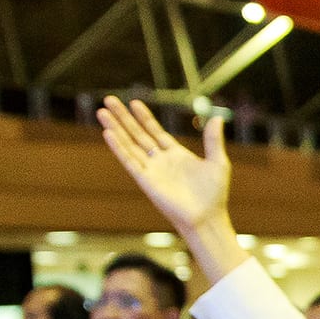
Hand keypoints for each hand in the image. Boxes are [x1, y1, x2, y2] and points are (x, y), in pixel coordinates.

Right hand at [97, 98, 233, 241]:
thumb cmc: (214, 195)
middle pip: (137, 134)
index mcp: (176, 155)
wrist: (207, 218)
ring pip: (129, 144)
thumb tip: (216, 117)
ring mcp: (151, 170)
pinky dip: (118, 147)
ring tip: (101, 112)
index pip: (155, 131)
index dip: (144, 117)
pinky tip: (108, 133)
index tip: (133, 102)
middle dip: (123, 117)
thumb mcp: (218, 162)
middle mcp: (160, 161)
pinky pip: (129, 161)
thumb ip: (213, 140)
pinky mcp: (146, 181)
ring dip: (115, 128)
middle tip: (109, 99)